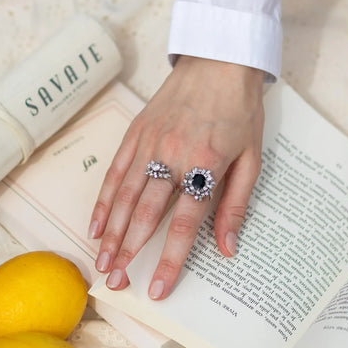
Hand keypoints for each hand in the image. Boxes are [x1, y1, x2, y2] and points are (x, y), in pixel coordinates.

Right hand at [88, 55, 264, 299]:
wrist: (220, 60)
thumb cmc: (241, 111)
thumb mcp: (252, 158)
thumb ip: (236, 204)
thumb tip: (227, 249)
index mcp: (205, 165)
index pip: (184, 224)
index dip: (170, 260)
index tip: (158, 288)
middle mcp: (173, 156)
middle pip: (145, 215)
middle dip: (129, 253)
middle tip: (116, 284)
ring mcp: (150, 143)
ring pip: (123, 197)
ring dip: (110, 233)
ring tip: (102, 264)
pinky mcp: (135, 132)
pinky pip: (114, 172)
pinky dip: (103, 201)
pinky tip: (95, 226)